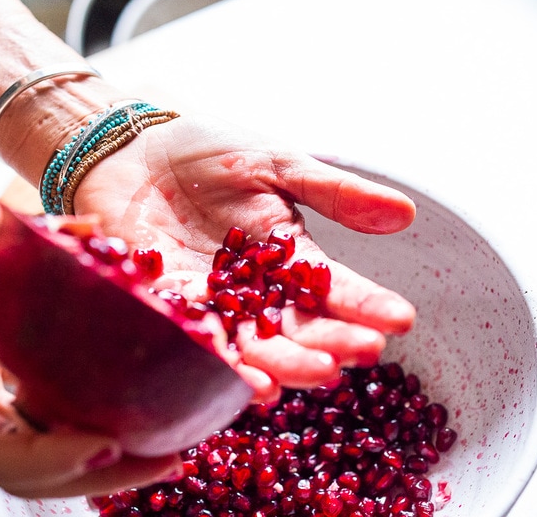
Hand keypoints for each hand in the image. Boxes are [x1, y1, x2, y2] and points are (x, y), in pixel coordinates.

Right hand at [0, 199, 180, 497]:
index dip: (41, 461)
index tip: (104, 445)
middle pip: (30, 470)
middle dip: (99, 475)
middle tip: (169, 458)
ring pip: (49, 446)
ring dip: (112, 454)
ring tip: (175, 444)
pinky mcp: (3, 380)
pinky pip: (55, 409)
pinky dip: (98, 412)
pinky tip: (146, 399)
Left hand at [73, 114, 417, 401]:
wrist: (131, 152)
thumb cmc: (207, 152)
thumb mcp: (277, 163)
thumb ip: (334, 192)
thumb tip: (405, 212)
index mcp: (289, 256)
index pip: (335, 287)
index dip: (367, 304)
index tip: (401, 319)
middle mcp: (257, 291)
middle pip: (300, 326)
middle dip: (333, 341)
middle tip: (364, 353)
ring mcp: (215, 304)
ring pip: (257, 345)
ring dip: (289, 363)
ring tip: (319, 372)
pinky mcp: (170, 310)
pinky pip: (201, 342)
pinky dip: (226, 365)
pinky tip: (253, 385)